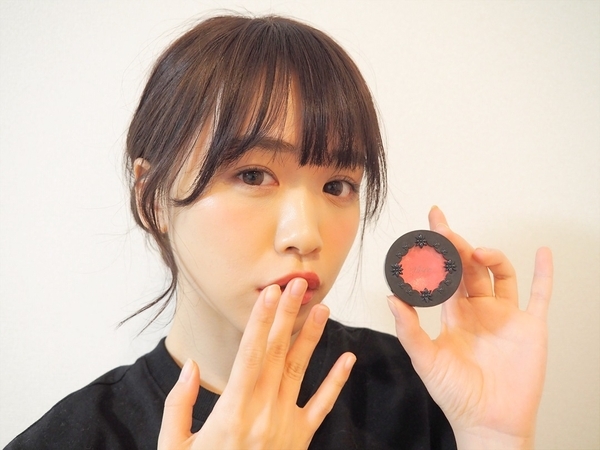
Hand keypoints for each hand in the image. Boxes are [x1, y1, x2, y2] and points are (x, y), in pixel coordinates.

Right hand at [157, 278, 355, 449]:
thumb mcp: (174, 446)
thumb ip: (180, 403)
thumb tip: (190, 366)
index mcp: (231, 411)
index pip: (249, 354)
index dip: (260, 321)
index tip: (268, 294)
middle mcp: (262, 412)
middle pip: (277, 353)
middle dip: (287, 315)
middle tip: (296, 285)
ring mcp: (285, 425)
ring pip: (300, 371)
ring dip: (311, 337)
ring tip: (322, 309)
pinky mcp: (300, 438)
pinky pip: (322, 406)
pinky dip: (337, 381)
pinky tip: (347, 359)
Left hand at [387, 206, 552, 449]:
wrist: (487, 421)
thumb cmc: (455, 394)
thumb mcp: (426, 360)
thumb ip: (409, 329)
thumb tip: (390, 298)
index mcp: (454, 314)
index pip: (444, 273)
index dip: (438, 249)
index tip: (430, 224)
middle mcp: (479, 310)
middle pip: (469, 268)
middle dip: (458, 247)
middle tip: (445, 231)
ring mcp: (505, 316)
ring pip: (500, 274)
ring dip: (491, 257)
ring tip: (477, 252)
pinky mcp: (530, 327)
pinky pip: (539, 295)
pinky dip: (543, 273)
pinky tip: (542, 253)